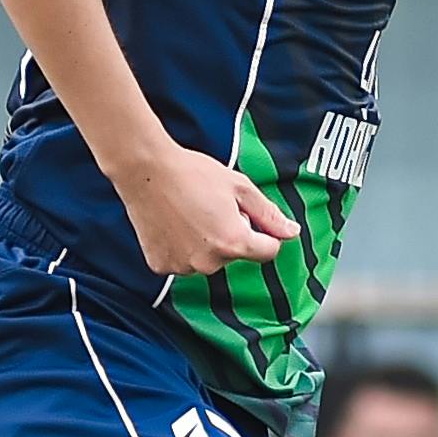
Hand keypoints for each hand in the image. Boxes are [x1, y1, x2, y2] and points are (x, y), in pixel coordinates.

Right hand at [111, 140, 296, 279]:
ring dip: (204, 243)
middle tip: (210, 207)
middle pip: (234, 255)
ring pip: (207, 259)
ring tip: (188, 213)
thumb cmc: (192, 173)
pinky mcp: (161, 266)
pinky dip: (180, 247)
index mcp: (234, 242)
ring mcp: (183, 266)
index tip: (245, 215)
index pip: (268, 251)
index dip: (263, 232)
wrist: (145, 169)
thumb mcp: (239, 186)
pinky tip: (172, 224)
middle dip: (229, 234)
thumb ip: (269, 213)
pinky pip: (181, 262)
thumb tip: (292, 232)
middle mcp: (210, 262)